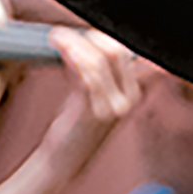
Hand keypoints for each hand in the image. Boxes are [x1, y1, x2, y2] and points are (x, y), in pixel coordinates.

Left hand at [37, 27, 141, 169]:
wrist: (63, 161)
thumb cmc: (74, 126)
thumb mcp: (92, 94)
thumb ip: (96, 69)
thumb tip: (86, 37)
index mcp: (135, 91)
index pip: (130, 51)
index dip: (105, 36)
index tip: (85, 32)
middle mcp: (131, 99)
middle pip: (117, 50)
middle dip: (89, 37)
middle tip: (65, 36)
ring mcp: (116, 108)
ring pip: (100, 59)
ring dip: (74, 43)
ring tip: (56, 38)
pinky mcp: (96, 112)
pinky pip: (87, 73)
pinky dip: (70, 53)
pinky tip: (58, 46)